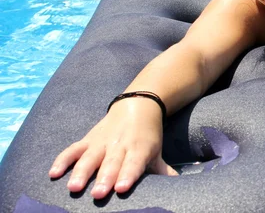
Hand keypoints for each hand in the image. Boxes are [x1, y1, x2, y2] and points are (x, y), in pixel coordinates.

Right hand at [48, 98, 177, 198]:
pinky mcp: (88, 139)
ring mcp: (102, 142)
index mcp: (139, 149)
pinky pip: (73, 149)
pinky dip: (63, 160)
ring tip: (73, 187)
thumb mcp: (156, 150)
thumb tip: (176, 185)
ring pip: (90, 157)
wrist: (138, 105)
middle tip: (98, 194)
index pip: (134, 164)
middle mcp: (120, 145)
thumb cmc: (147, 136)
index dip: (128, 175)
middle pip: (111, 163)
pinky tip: (53, 173)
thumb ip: (162, 170)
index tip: (122, 188)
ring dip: (81, 172)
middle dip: (104, 178)